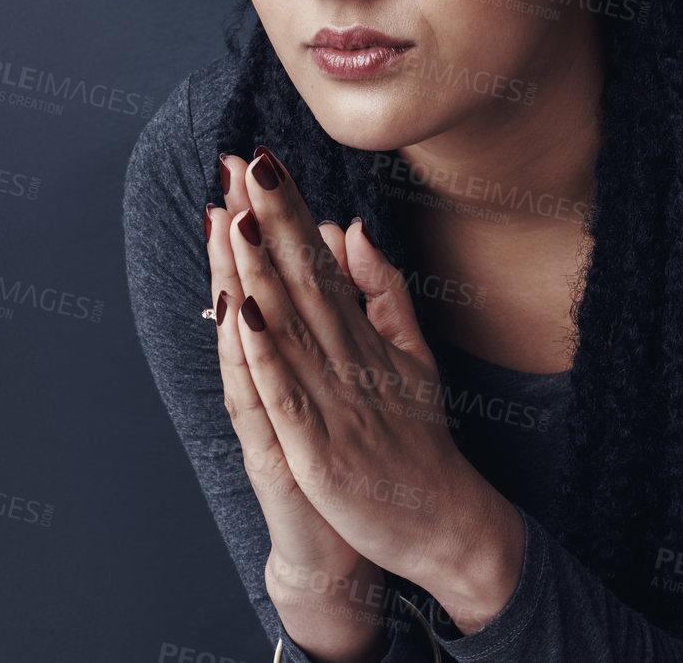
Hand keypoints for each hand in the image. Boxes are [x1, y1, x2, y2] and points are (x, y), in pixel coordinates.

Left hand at [222, 145, 522, 630]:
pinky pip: (286, 394)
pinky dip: (265, 353)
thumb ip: (382, 289)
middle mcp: (347, 359)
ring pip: (290, 326)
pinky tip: (243, 314)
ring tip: (237, 216)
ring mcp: (334, 403)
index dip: (289, 210)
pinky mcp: (320, 448)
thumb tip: (349, 226)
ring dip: (260, 271)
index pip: (319, 260)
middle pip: (303, 278)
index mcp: (362, 336)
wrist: (445, 522)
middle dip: (271, 218)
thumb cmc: (420, 440)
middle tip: (243, 162)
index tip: (261, 161)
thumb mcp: (411, 352)